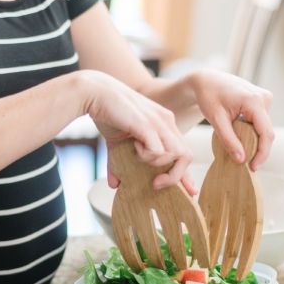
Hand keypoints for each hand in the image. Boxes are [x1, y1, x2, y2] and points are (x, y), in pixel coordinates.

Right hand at [77, 70, 194, 190]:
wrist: (94, 92)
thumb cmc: (106, 114)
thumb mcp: (116, 143)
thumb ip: (118, 162)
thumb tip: (115, 185)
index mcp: (163, 123)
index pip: (182, 151)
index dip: (185, 173)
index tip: (190, 191)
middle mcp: (166, 121)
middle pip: (186, 156)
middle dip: (175, 176)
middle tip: (156, 184)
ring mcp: (159, 122)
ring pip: (175, 154)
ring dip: (156, 163)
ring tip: (136, 154)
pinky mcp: (148, 124)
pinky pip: (158, 151)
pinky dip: (146, 155)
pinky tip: (133, 146)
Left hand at [187, 69, 273, 170]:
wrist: (207, 80)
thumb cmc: (209, 97)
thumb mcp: (216, 120)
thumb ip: (228, 140)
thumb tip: (241, 159)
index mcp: (254, 101)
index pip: (266, 133)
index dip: (262, 153)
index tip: (253, 167)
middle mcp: (264, 98)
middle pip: (266, 132)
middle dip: (257, 149)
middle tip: (245, 163)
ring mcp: (265, 98)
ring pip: (264, 128)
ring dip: (254, 140)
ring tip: (238, 147)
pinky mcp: (262, 100)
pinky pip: (261, 122)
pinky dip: (252, 132)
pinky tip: (239, 135)